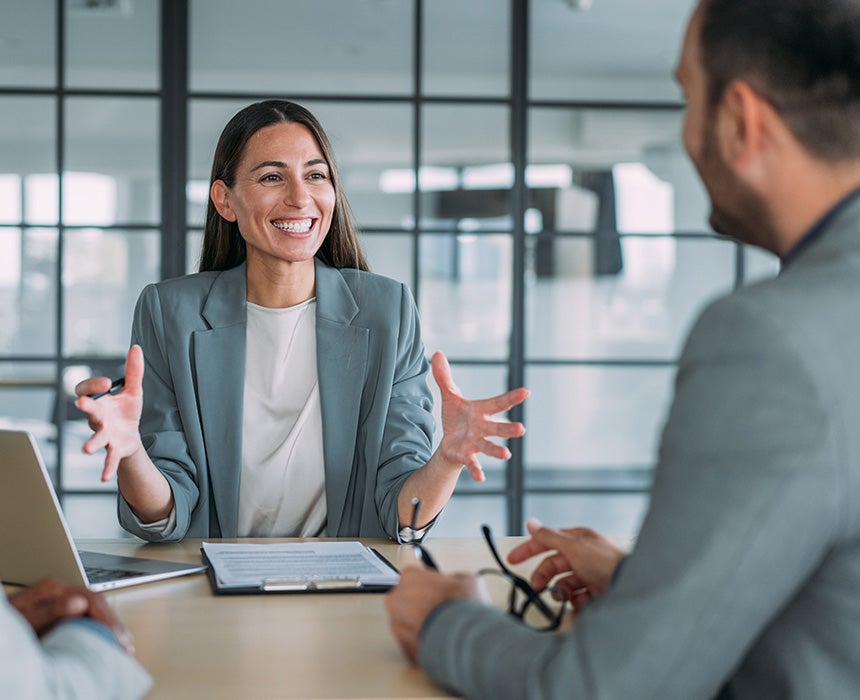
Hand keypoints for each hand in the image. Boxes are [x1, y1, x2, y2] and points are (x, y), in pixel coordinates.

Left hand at [8, 578, 133, 651]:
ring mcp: (62, 601)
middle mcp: (61, 592)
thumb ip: (50, 610)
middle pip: (98, 603)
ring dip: (109, 627)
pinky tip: (106, 639)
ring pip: (95, 610)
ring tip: (121, 644)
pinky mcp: (61, 613)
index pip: (92, 599)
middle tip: (125, 645)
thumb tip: (79, 602)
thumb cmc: (5, 627)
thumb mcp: (26, 618)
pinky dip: (99, 629)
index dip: (107, 619)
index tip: (116, 636)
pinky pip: (87, 617)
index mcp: (54, 589)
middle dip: (113, 624)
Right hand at [74, 344, 144, 481]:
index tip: (107, 383)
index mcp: (99, 402)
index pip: (85, 391)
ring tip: (87, 449)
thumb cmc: (126, 411)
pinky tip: (103, 478)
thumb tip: (136, 347)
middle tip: (81, 404)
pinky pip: (109, 459)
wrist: (131, 435)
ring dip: (91, 443)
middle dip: (86, 407)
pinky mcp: (114, 449)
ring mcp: (104, 435)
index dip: (93, 385)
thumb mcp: (133, 390)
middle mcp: (97, 418)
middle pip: (89, 412)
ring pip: (95, 438)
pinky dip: (106, 468)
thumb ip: (133, 371)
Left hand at [385, 568, 486, 663]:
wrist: (464, 642)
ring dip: (420, 619)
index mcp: (410, 577)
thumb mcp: (466, 579)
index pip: (410, 562)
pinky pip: (413, 638)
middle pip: (408, 594)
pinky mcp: (404, 648)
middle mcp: (397, 599)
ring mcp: (398, 625)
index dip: (422, 569)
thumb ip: (452, 579)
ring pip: (407, 618)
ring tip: (443, 623)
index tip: (423, 569)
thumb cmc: (462, 608)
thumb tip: (455, 584)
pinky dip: (423, 638)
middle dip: (421, 598)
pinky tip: (440, 638)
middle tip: (441, 602)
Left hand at [432, 351, 528, 480]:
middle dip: (509, 429)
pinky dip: (477, 470)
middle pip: (498, 428)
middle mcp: (484, 428)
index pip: (499, 403)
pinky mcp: (467, 456)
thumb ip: (444, 377)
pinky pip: (473, 464)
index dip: (512, 398)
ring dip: (498, 451)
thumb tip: (437, 353)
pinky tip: (481, 478)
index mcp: (482, 411)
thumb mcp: (450, 396)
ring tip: (506, 455)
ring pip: (489, 447)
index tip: (526, 392)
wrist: (449, 443)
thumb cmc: (456, 419)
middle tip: (521, 429)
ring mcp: (477, 443)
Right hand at [506, 519, 625, 610]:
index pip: (547, 541)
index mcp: (577, 540)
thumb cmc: (605, 562)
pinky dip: (577, 601)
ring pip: (564, 583)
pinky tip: (584, 600)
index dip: (528, 549)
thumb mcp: (573, 546)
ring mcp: (589, 574)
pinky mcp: (596, 592)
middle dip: (544, 575)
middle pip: (553, 565)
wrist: (630, 586)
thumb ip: (549, 536)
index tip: (513, 558)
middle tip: (536, 586)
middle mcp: (583, 556)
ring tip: (565, 596)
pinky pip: (578, 597)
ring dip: (561, 590)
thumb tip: (531, 523)